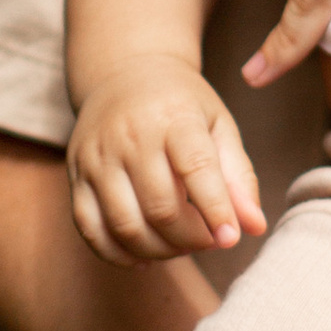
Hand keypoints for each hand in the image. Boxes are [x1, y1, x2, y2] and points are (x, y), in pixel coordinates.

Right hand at [68, 56, 266, 262]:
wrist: (123, 74)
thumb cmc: (181, 105)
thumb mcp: (218, 125)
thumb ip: (238, 175)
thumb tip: (255, 227)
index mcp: (174, 117)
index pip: (195, 168)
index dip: (216, 210)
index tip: (231, 239)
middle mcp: (129, 136)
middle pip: (160, 208)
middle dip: (191, 238)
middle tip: (208, 240)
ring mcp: (97, 157)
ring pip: (125, 226)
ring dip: (160, 251)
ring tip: (181, 246)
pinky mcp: (76, 175)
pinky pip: (91, 230)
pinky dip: (119, 254)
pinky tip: (146, 256)